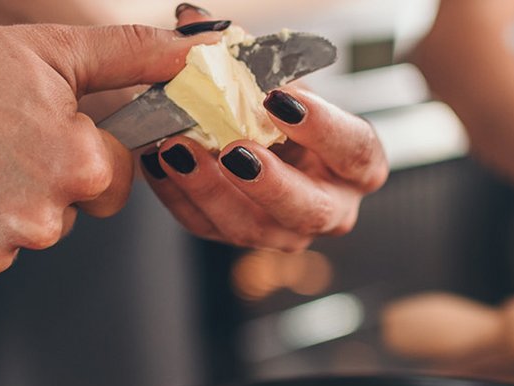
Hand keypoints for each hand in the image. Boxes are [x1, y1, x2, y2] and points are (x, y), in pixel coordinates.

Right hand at [0, 7, 214, 296]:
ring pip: (6, 246)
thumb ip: (133, 57)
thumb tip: (198, 51)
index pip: (109, 187)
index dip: (75, 159)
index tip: (32, 138)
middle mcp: (41, 219)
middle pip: (58, 221)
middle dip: (28, 189)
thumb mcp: (51, 51)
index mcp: (78, 166)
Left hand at [136, 5, 387, 251]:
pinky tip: (158, 163)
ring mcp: (286, 230)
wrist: (256, 139)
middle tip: (233, 150)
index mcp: (355, 162)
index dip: (322, 128)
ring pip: (255, 229)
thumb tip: (193, 20)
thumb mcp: (273, 78)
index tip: (278, 100)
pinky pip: (209, 226)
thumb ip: (242, 53)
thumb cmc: (279, 108)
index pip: (355, 149)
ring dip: (212, 191)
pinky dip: (179, 195)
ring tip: (178, 151)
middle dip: (270, 183)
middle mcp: (330, 205)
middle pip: (310, 209)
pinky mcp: (241, 236)